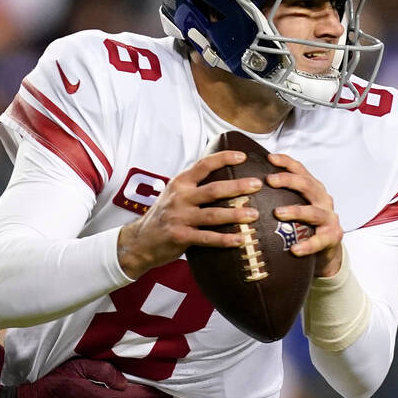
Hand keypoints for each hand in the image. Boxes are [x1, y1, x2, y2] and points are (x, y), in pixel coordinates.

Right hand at [116, 149, 260, 278]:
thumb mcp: (173, 194)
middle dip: (238, 186)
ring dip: (236, 214)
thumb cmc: (162, 216)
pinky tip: (240, 239)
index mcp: (179, 183)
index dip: (224, 158)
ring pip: (213, 214)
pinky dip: (224, 239)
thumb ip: (194, 186)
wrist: (140, 241)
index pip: (203, 165)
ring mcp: (179, 217)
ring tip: (254, 214)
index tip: (243, 156)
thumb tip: (224, 178)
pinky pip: (207, 238)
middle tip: (257, 184)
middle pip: (213, 189)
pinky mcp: (180, 237)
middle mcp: (179, 198)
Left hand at [266, 152, 342, 277]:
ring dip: (295, 211)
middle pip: (307, 185)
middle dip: (288, 180)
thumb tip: (244, 185)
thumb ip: (277, 195)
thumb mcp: (295, 204)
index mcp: (312, 189)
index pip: (300, 170)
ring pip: (313, 212)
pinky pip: (319, 241)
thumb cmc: (305, 223)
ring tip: (277, 213)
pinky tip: (294, 249)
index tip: (269, 158)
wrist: (327, 247)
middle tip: (269, 180)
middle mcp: (322, 199)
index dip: (286, 162)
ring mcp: (329, 218)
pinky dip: (307, 245)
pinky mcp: (332, 236)